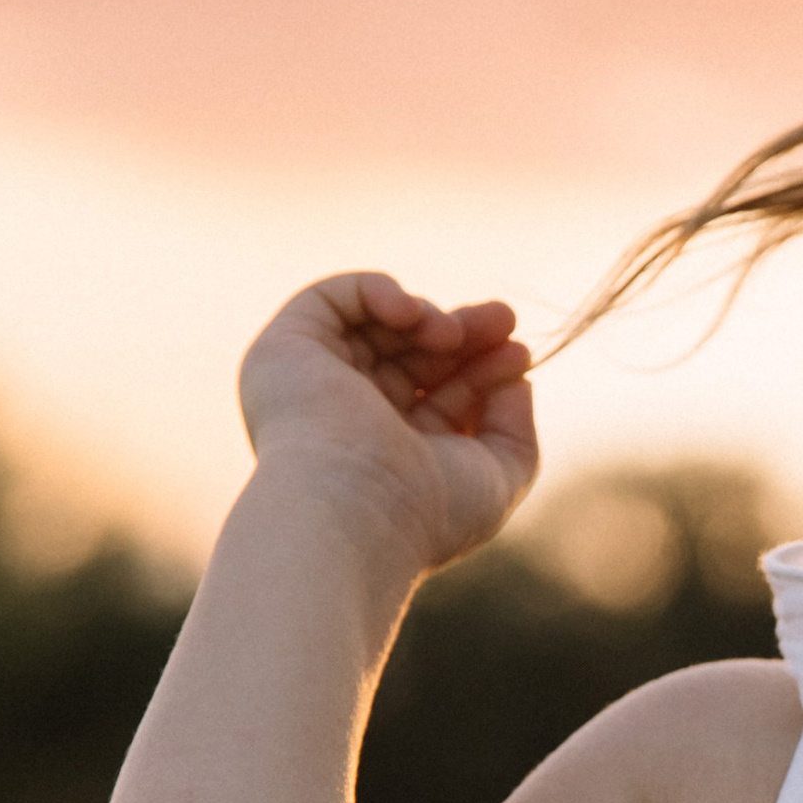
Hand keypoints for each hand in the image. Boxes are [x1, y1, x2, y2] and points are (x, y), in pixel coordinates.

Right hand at [237, 273, 537, 571]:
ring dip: (428, 316)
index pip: (439, 394)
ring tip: (451, 335)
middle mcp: (346, 419)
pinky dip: (377, 292)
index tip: (518, 353)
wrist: (356, 510)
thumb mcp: (498, 475)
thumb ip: (515, 431)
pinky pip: (331, 299)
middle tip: (504, 318)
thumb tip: (518, 381)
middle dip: (464, 332)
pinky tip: (412, 316)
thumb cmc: (428, 509)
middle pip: (412, 355)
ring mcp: (313, 384)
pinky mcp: (284, 351)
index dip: (481, 368)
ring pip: (377, 326)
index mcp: (389, 453)